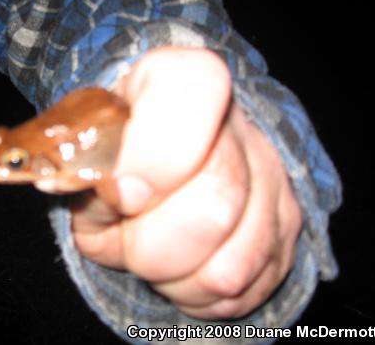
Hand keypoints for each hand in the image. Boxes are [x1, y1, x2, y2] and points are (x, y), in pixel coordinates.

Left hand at [70, 47, 301, 318]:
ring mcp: (273, 180)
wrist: (165, 157)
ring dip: (172, 278)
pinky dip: (196, 295)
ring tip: (153, 250)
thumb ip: (90, 169)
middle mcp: (241, 125)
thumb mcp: (87, 151)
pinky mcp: (287, 231)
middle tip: (128, 231)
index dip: (154, 156)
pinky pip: (241, 293)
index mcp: (180, 80)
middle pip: (214, 207)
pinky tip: (181, 263)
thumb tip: (111, 196)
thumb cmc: (118, 152)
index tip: (122, 193)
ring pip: (228, 269)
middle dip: (148, 246)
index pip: (189, 91)